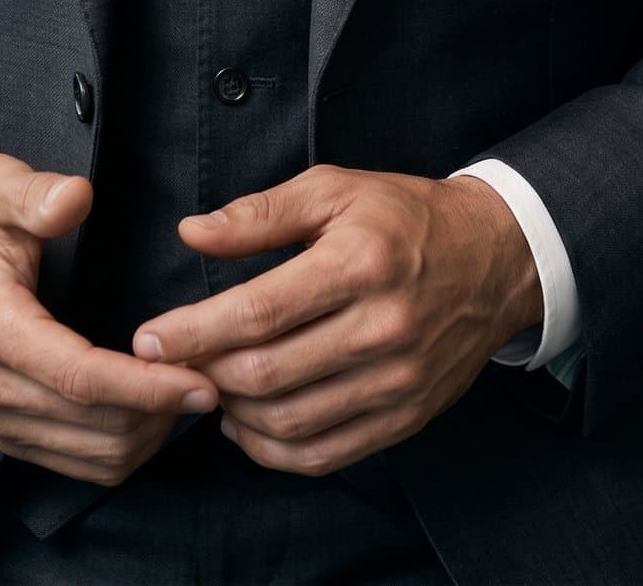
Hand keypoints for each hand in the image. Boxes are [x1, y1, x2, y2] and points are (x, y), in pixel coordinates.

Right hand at [0, 154, 218, 483]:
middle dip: (162, 411)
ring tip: (191, 392)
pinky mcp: (8, 434)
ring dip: (150, 434)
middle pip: (94, 426)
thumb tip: (77, 198)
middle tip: (216, 377)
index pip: (78, 376)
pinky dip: (126, 448)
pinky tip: (156, 412)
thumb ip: (34, 192)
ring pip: (93, 457)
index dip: (146, 385)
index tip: (201, 379)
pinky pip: (79, 464)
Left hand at [131, 166, 541, 477]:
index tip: (149, 337)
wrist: (493, 258)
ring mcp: (398, 380)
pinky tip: (247, 424)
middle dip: (204, 373)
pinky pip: (327, 454)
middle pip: (269, 373)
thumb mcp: (334, 190)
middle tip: (167, 365)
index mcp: (360, 262)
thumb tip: (192, 232)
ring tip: (205, 388)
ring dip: (233, 414)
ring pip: (292, 421)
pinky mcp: (407, 415)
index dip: (195, 330)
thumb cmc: (402, 217)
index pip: (260, 311)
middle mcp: (382, 327)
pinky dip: (274, 450)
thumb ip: (260, 213)